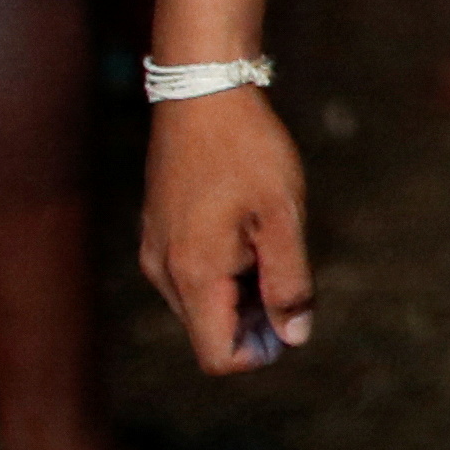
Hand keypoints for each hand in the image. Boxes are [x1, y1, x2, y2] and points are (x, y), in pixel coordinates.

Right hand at [141, 87, 316, 375]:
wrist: (202, 93)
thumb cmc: (248, 151)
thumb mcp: (283, 216)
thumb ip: (289, 282)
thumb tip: (294, 337)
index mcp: (193, 275)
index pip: (218, 356)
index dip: (260, 349)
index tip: (291, 309)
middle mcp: (163, 273)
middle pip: (209, 331)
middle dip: (253, 316)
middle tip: (286, 262)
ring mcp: (155, 252)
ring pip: (201, 303)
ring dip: (240, 289)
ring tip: (266, 234)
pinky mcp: (156, 233)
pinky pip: (190, 274)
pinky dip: (223, 268)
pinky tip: (246, 223)